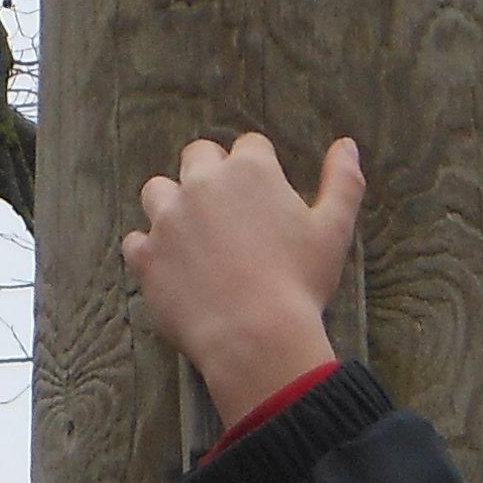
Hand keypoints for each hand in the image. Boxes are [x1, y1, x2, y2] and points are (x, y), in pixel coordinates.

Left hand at [123, 132, 359, 427]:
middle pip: (198, 156)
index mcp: (250, 171)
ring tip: (191, 235)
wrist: (256, 337)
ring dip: (171, 204)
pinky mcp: (147, 256)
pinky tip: (170, 267)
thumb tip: (347, 145)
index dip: (259, 168)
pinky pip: (135, 241)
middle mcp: (202, 184)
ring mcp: (168, 219)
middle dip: (210, 174)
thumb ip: (343, 181)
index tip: (264, 195)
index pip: (250, 146)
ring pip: (157, 191)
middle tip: (227, 211)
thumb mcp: (334, 230)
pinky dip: (149, 251)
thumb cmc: (300, 284)